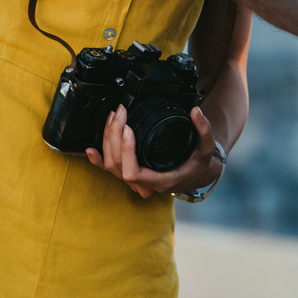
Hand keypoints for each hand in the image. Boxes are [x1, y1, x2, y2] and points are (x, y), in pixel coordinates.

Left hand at [86, 105, 223, 197]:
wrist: (199, 174)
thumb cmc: (200, 163)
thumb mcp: (207, 146)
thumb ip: (203, 129)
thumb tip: (196, 111)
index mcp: (162, 181)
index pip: (133, 172)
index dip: (126, 150)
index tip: (128, 128)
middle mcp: (146, 186)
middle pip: (118, 165)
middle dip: (114, 136)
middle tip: (119, 113)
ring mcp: (137, 183)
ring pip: (112, 166)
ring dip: (108, 140)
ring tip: (113, 118)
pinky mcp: (131, 177)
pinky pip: (110, 171)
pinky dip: (98, 160)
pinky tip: (91, 150)